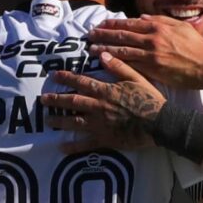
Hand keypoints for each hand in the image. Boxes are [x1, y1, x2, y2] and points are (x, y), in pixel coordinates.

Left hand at [44, 52, 166, 138]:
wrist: (159, 122)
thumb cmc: (150, 99)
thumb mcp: (137, 77)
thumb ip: (119, 66)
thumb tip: (102, 54)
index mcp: (106, 91)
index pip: (82, 82)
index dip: (67, 78)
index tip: (54, 76)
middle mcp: (99, 107)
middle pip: (73, 101)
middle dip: (57, 99)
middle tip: (43, 99)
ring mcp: (100, 124)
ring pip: (75, 122)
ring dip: (60, 120)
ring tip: (48, 120)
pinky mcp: (105, 139)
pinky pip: (86, 144)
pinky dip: (73, 146)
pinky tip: (62, 148)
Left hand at [86, 16, 202, 88]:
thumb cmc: (197, 47)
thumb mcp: (182, 27)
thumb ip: (161, 20)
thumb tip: (142, 16)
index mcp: (159, 26)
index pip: (131, 23)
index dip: (114, 23)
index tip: (102, 23)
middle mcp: (152, 38)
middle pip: (122, 34)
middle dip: (104, 34)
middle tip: (90, 34)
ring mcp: (151, 53)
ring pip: (122, 49)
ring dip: (105, 47)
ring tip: (91, 47)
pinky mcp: (152, 68)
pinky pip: (130, 63)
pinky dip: (116, 61)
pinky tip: (105, 61)